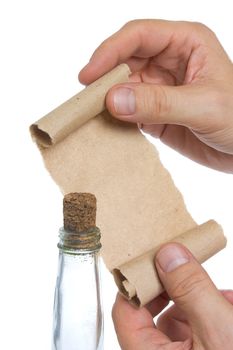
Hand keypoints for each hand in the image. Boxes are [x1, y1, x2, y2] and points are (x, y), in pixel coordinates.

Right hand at [79, 19, 232, 172]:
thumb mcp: (204, 106)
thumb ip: (159, 103)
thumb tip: (113, 100)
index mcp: (185, 43)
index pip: (139, 36)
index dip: (110, 51)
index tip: (89, 75)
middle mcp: (168, 62)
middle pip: (124, 62)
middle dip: (104, 79)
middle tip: (86, 100)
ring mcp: (159, 89)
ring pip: (121, 88)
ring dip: (106, 101)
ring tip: (89, 115)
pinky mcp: (153, 113)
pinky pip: (126, 112)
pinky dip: (114, 119)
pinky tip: (105, 127)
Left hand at [112, 243, 232, 349]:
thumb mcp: (219, 331)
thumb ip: (192, 289)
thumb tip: (169, 255)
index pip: (125, 311)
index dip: (137, 280)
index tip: (155, 257)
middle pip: (153, 312)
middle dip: (177, 288)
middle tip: (188, 267)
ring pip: (178, 320)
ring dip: (200, 300)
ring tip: (223, 295)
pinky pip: (197, 330)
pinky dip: (212, 314)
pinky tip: (229, 305)